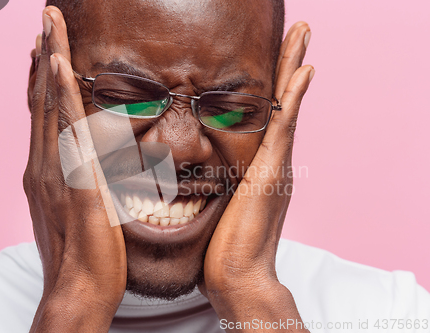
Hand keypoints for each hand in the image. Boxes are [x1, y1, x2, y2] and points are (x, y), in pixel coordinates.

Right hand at [24, 7, 125, 331]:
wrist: (79, 286)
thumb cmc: (85, 252)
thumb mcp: (85, 208)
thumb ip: (86, 181)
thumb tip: (96, 163)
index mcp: (48, 170)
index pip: (44, 115)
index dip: (45, 80)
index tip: (48, 50)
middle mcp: (44, 164)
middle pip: (41, 100)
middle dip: (44, 57)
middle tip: (44, 21)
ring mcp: (54, 169)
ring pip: (48, 104)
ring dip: (49, 61)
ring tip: (48, 24)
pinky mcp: (72, 177)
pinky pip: (64, 127)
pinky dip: (59, 93)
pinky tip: (57, 64)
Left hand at [200, 22, 313, 330]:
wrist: (237, 276)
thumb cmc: (224, 246)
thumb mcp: (217, 205)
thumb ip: (216, 182)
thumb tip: (194, 170)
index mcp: (260, 167)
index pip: (270, 117)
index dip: (275, 87)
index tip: (278, 59)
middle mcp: (273, 162)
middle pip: (284, 104)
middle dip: (289, 66)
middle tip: (299, 31)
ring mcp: (275, 166)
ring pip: (287, 107)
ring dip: (294, 69)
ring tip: (303, 35)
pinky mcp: (270, 174)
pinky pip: (284, 126)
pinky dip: (294, 97)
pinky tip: (304, 70)